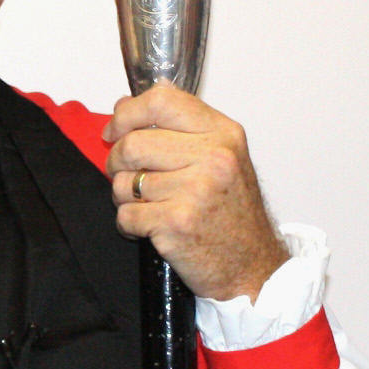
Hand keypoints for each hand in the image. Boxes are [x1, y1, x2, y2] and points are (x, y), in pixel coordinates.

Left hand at [102, 86, 288, 301]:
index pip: (160, 101)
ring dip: (124, 197)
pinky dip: (129, 225)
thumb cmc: (233, 215)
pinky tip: (150, 228)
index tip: (114, 130)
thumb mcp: (222, 158)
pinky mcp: (177, 224)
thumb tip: (124, 106)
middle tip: (125, 175)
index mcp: (223, 134)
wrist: (253, 268)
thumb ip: (178, 129)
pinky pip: (126, 214)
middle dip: (116, 162)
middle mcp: (214, 158)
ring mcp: (195, 191)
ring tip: (148, 206)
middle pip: (133, 143)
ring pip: (124, 182)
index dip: (126, 114)